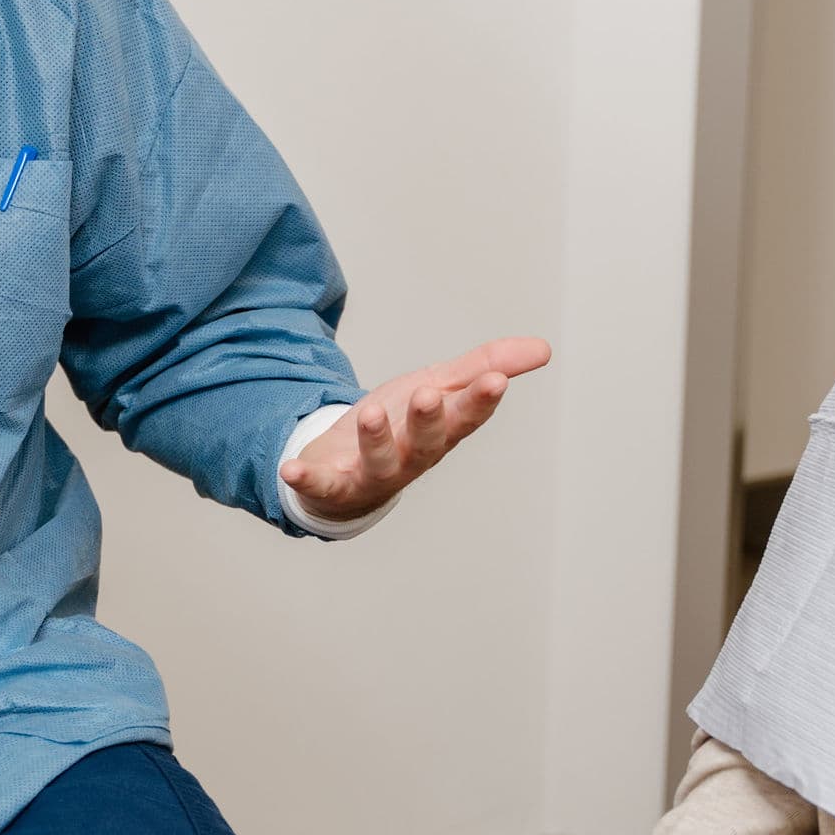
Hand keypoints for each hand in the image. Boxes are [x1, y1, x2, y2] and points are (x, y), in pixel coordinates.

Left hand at [280, 336, 551, 523]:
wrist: (348, 469)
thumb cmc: (401, 426)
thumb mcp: (441, 385)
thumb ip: (485, 367)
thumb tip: (544, 348)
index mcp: (441, 431)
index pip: (466, 416)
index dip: (481, 401)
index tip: (495, 380)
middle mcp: (412, 457)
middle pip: (427, 442)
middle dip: (430, 420)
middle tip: (430, 394)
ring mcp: (374, 473)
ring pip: (380, 460)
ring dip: (376, 439)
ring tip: (371, 413)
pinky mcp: (333, 484)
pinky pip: (321, 485)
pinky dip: (307, 479)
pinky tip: (291, 468)